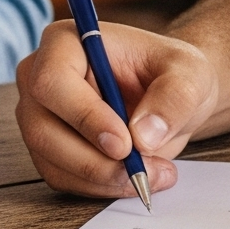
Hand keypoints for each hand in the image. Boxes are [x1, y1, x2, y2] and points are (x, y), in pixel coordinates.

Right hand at [15, 18, 221, 197]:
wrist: (171, 98)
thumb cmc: (172, 74)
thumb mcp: (190, 75)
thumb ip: (173, 98)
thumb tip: (144, 136)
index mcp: (65, 42)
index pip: (53, 81)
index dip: (84, 116)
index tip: (125, 143)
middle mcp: (40, 76)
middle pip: (43, 129)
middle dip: (96, 161)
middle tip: (144, 171)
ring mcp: (39, 115)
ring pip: (52, 161)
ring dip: (104, 179)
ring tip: (154, 174)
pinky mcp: (48, 148)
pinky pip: (63, 178)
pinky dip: (101, 187)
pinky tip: (136, 177)